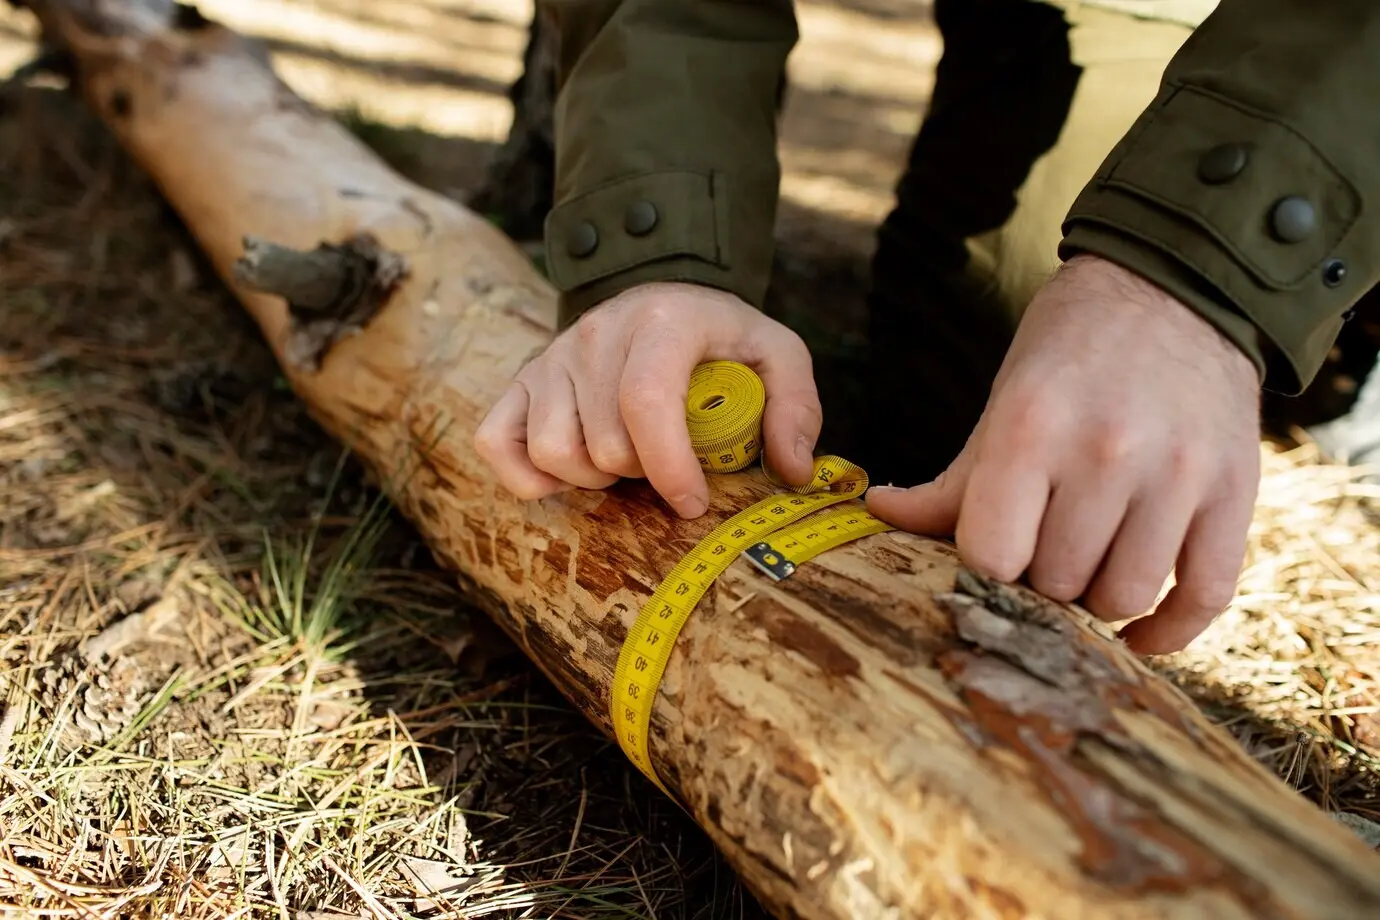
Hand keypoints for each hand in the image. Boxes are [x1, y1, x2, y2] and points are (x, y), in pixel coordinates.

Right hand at [475, 281, 821, 517]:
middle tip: (665, 461)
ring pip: (553, 453)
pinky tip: (570, 474)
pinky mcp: (521, 380)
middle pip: (604, 444)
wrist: (661, 298)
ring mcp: (551, 357)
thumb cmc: (720, 338)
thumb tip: (792, 470)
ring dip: (593, 478)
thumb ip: (796, 407)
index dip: (669, 467)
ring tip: (624, 461)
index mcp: (661, 321)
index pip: (647, 402)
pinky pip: (498, 444)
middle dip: (641, 473)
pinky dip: (529, 477)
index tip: (693, 503)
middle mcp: (595, 333)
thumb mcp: (776, 354)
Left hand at [866, 254, 1261, 654]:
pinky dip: (1169, 631)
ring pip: (1124, 596)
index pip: (992, 556)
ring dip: (1096, 600)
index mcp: (1032, 428)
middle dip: (1041, 579)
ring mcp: (1179, 476)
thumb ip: (951, 479)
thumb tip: (877, 516)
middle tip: (1043, 549)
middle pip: (1057, 582)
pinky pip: (1205, 597)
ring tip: (1087, 566)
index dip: (985, 565)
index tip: (993, 549)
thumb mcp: (1004, 403)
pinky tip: (1139, 631)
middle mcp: (1107, 453)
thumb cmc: (1071, 352)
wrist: (1175, 290)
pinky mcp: (1235, 493)